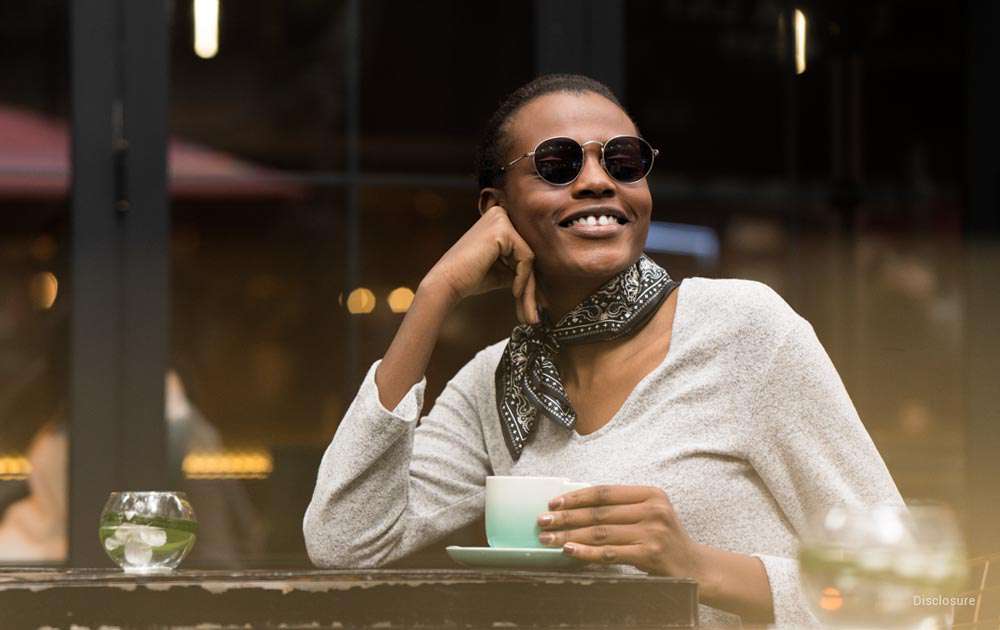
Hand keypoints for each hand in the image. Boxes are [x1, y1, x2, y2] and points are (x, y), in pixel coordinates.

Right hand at [420, 205, 538, 324]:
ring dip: (529, 288)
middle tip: (533, 314)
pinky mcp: (502, 230)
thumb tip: (543, 285)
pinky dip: (523, 278)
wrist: (446, 283)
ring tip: (527, 312)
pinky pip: (525, 258)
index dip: (529, 278)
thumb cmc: (469, 278)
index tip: (535, 303)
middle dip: (531, 286)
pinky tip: (514, 292)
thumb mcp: (501, 271)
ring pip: (528, 258)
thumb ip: (519, 268)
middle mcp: (500, 214)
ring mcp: (501, 219)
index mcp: (499, 221)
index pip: (522, 250)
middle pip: (526, 254)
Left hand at [536, 484, 706, 579]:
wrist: (695, 566)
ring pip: (601, 533)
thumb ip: (621, 508)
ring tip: (548, 538)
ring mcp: (652, 532)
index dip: (576, 497)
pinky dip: (586, 552)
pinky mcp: (650, 554)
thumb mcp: (650, 514)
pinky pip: (610, 553)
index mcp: (651, 494)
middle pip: (599, 512)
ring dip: (569, 535)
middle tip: (542, 520)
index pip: (605, 491)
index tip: (554, 502)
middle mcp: (653, 510)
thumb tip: (575, 508)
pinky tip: (569, 551)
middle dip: (566, 517)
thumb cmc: (663, 539)